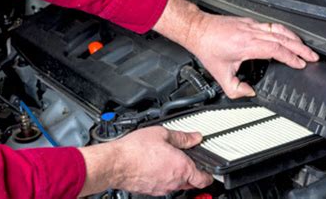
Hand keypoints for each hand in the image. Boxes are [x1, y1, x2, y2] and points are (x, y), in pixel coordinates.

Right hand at [78, 127, 212, 196]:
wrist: (116, 163)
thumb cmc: (136, 150)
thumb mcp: (163, 134)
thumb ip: (182, 137)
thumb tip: (195, 137)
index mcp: (183, 168)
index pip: (204, 179)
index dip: (210, 174)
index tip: (210, 169)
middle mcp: (174, 181)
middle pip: (192, 182)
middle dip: (194, 173)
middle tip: (190, 160)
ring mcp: (162, 188)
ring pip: (177, 184)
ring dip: (178, 175)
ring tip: (170, 160)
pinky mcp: (151, 190)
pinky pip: (164, 185)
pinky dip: (165, 177)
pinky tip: (157, 165)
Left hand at [185, 14, 318, 97]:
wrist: (198, 29)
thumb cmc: (207, 47)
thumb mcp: (220, 75)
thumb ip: (235, 89)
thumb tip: (249, 92)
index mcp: (247, 45)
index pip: (276, 50)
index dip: (291, 57)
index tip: (301, 64)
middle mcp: (252, 33)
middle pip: (283, 38)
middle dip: (301, 48)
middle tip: (313, 56)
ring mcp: (251, 26)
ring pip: (279, 30)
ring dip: (294, 38)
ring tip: (305, 48)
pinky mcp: (249, 22)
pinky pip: (271, 26)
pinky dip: (283, 32)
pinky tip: (286, 37)